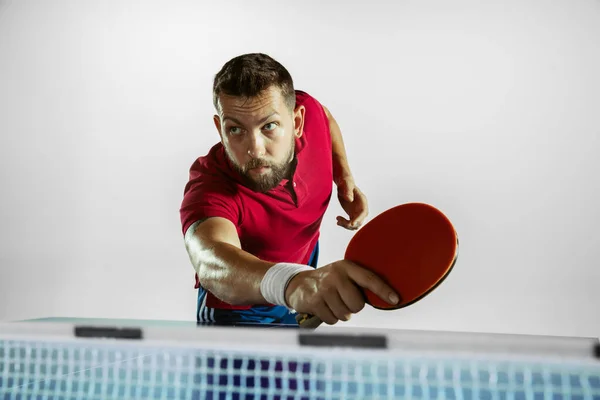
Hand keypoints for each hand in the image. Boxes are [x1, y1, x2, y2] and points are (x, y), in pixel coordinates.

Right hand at [284, 260, 399, 324]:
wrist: (299, 284)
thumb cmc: (330, 282)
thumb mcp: (344, 275)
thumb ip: (360, 284)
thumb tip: (386, 298)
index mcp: (347, 267)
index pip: (369, 279)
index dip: (383, 290)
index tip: (395, 299)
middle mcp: (336, 276)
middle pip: (357, 304)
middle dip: (353, 307)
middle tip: (344, 300)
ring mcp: (323, 288)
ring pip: (344, 314)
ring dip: (340, 313)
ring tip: (332, 302)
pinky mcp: (314, 301)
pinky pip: (332, 320)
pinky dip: (330, 317)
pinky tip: (323, 307)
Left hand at [336, 177, 368, 229]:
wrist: (343, 183)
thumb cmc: (346, 182)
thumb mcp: (346, 184)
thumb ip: (348, 191)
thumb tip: (349, 199)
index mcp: (363, 201)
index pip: (364, 213)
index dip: (359, 219)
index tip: (351, 224)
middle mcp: (362, 208)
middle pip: (359, 221)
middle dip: (350, 224)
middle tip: (339, 220)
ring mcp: (357, 212)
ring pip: (354, 225)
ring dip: (346, 225)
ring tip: (338, 220)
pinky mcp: (352, 214)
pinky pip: (350, 223)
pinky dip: (344, 224)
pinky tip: (338, 220)